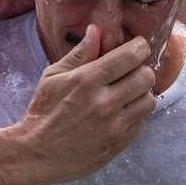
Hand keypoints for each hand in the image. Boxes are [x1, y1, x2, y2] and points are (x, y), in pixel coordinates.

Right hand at [14, 24, 156, 184]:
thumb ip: (79, 54)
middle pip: (146, 77)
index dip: (139, 47)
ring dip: (141, 94)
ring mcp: (113, 125)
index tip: (138, 47)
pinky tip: (119, 115)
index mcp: (87, 80)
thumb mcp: (53, 77)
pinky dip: (135, 116)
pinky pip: (141, 123)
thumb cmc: (43, 112)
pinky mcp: (117, 143)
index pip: (129, 56)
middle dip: (141, 70)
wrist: (36, 154)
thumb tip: (96, 30)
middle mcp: (104, 102)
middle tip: (131, 73)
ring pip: (149, 100)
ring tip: (127, 95)